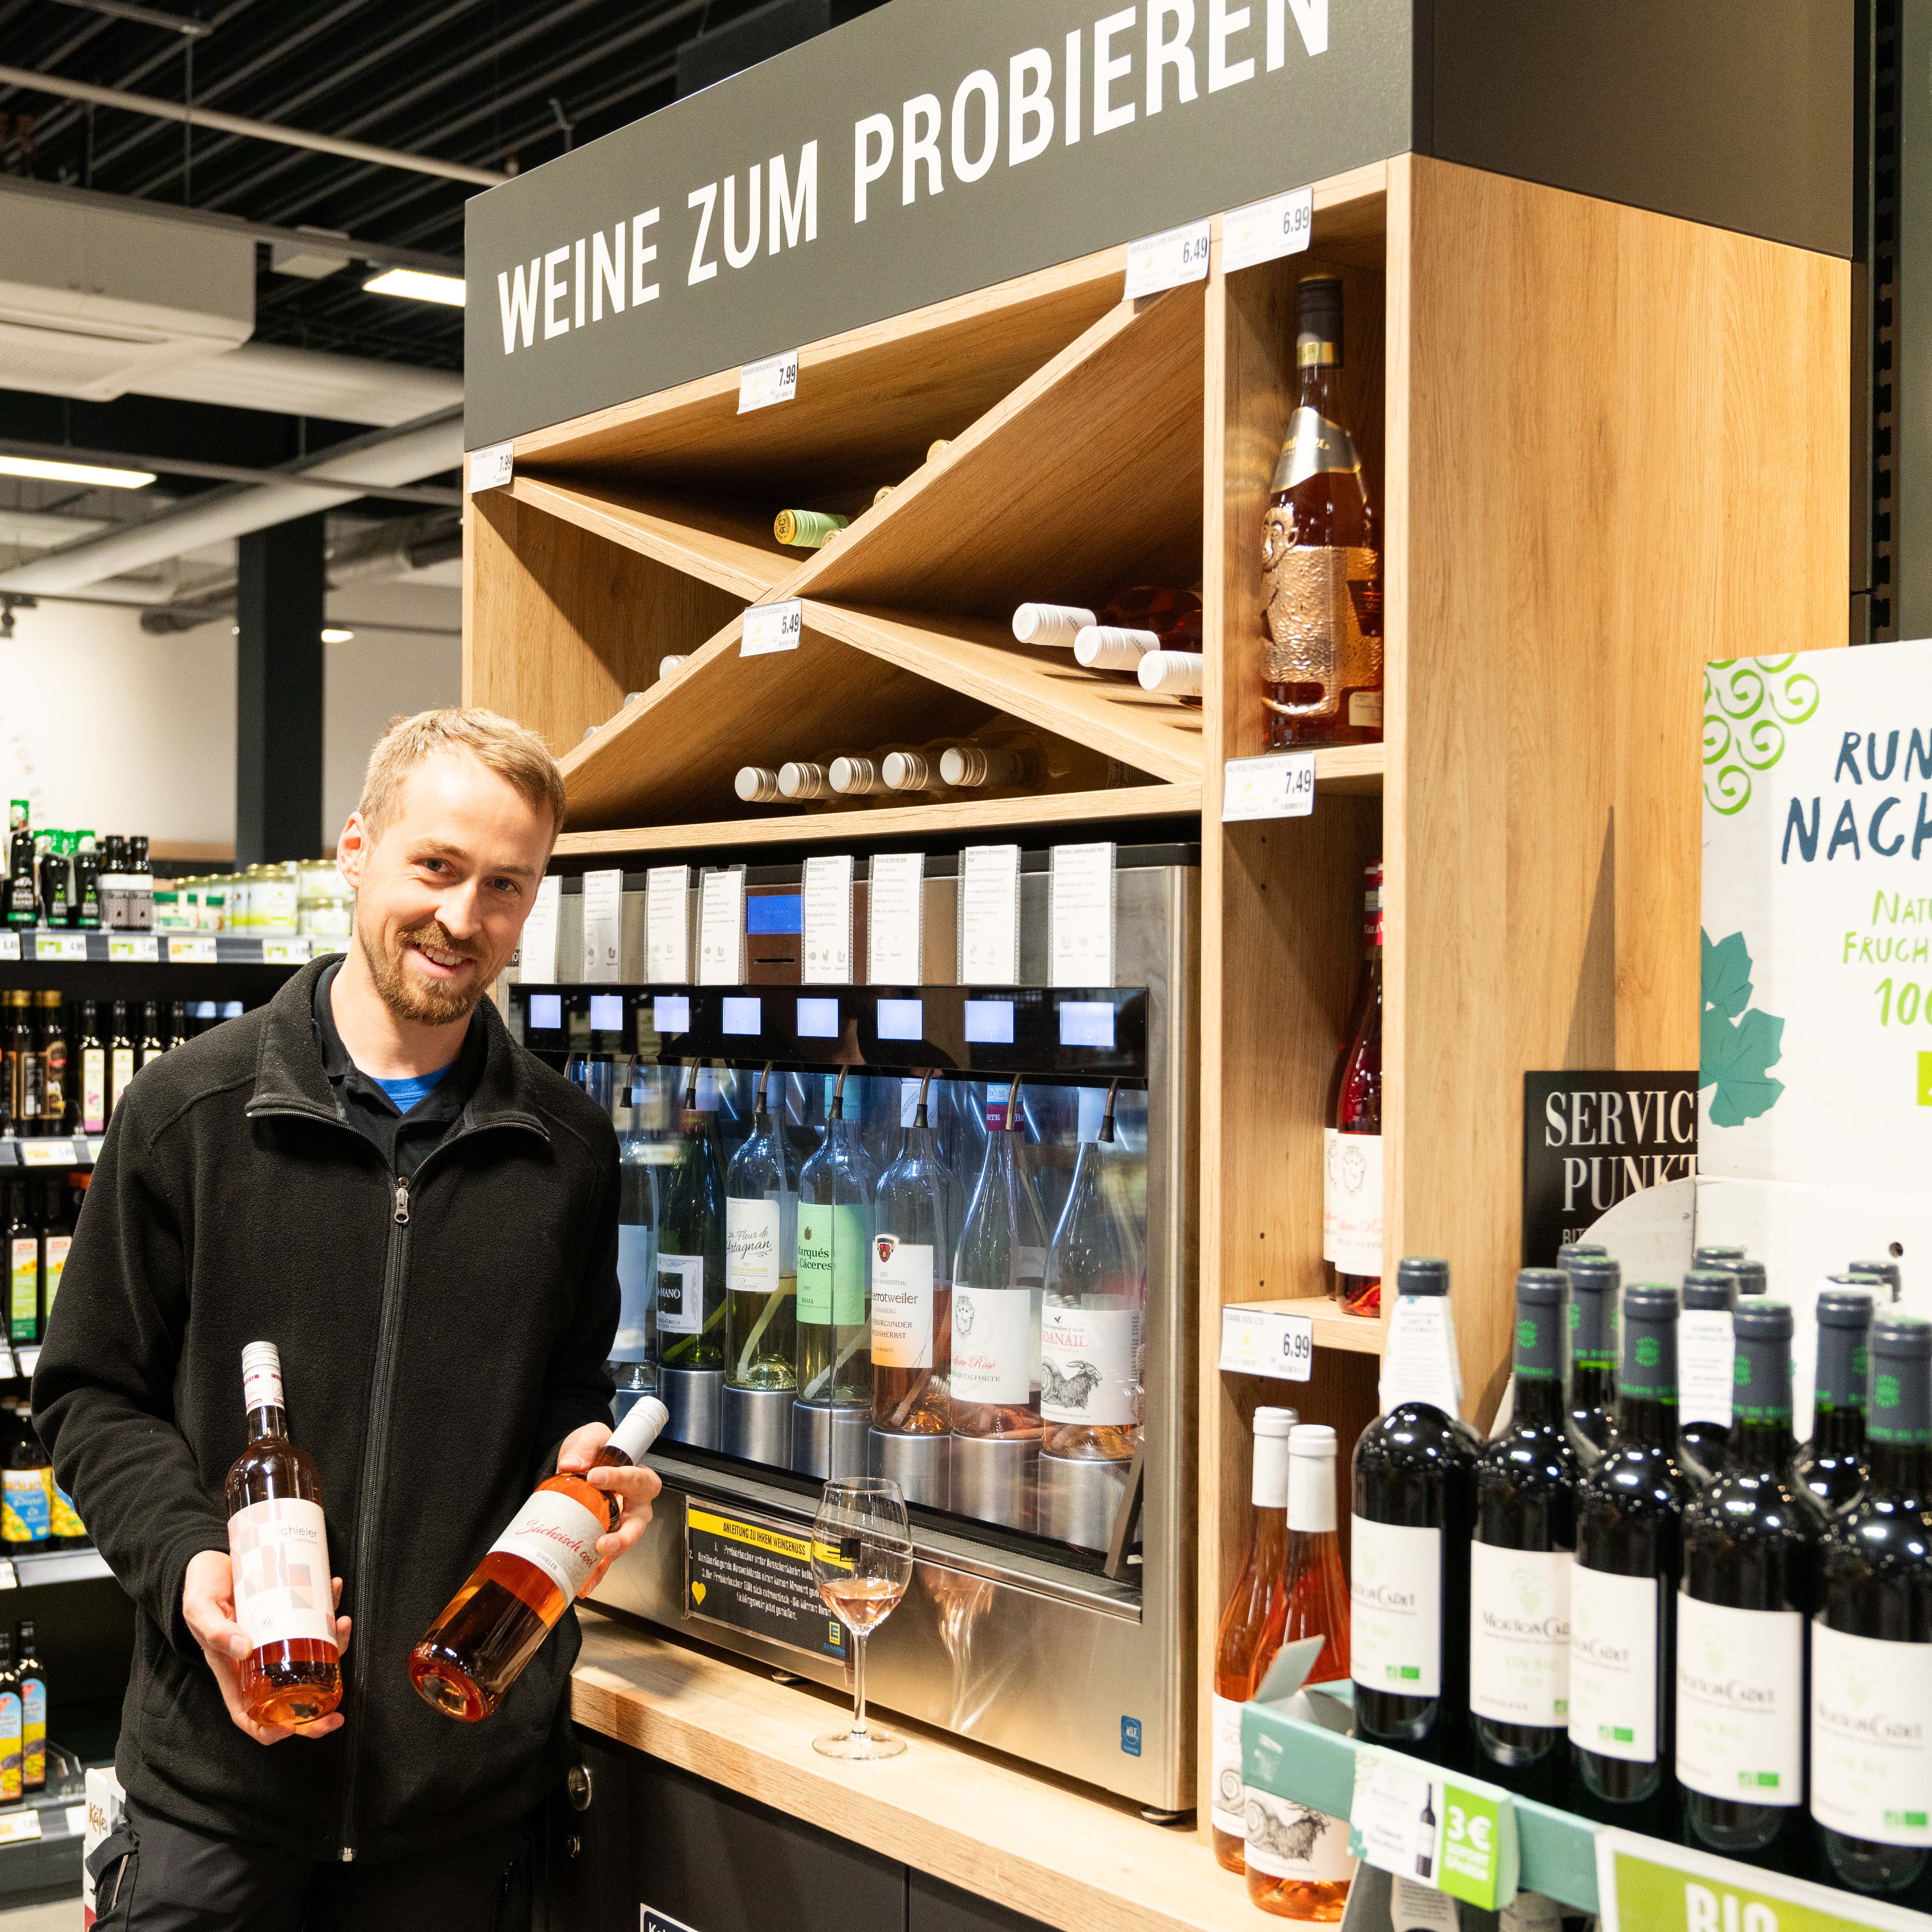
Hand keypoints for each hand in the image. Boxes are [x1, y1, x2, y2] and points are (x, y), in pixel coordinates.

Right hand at [182, 1549, 351, 1744]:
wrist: (211, 1560)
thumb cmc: (201, 1590)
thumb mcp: (200, 1611)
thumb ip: (216, 1631)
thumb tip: (246, 1649)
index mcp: (234, 1673)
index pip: (251, 1715)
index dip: (269, 1731)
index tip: (291, 1730)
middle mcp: (260, 1662)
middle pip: (291, 1697)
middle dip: (317, 1709)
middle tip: (337, 1712)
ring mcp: (279, 1639)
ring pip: (313, 1657)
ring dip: (335, 1645)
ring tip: (342, 1622)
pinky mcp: (291, 1613)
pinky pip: (316, 1618)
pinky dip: (330, 1607)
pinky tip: (334, 1587)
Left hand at [556, 1421, 662, 1595]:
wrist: (579, 1465)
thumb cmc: (595, 1451)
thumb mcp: (592, 1437)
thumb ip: (584, 1447)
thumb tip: (571, 1465)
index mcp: (637, 1478)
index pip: (637, 1479)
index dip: (619, 1479)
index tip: (595, 1476)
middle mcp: (634, 1506)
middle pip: (638, 1524)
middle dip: (624, 1537)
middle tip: (604, 1542)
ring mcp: (619, 1525)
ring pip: (622, 1545)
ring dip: (608, 1558)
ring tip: (593, 1569)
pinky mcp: (603, 1539)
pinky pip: (603, 1560)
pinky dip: (593, 1573)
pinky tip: (582, 1584)